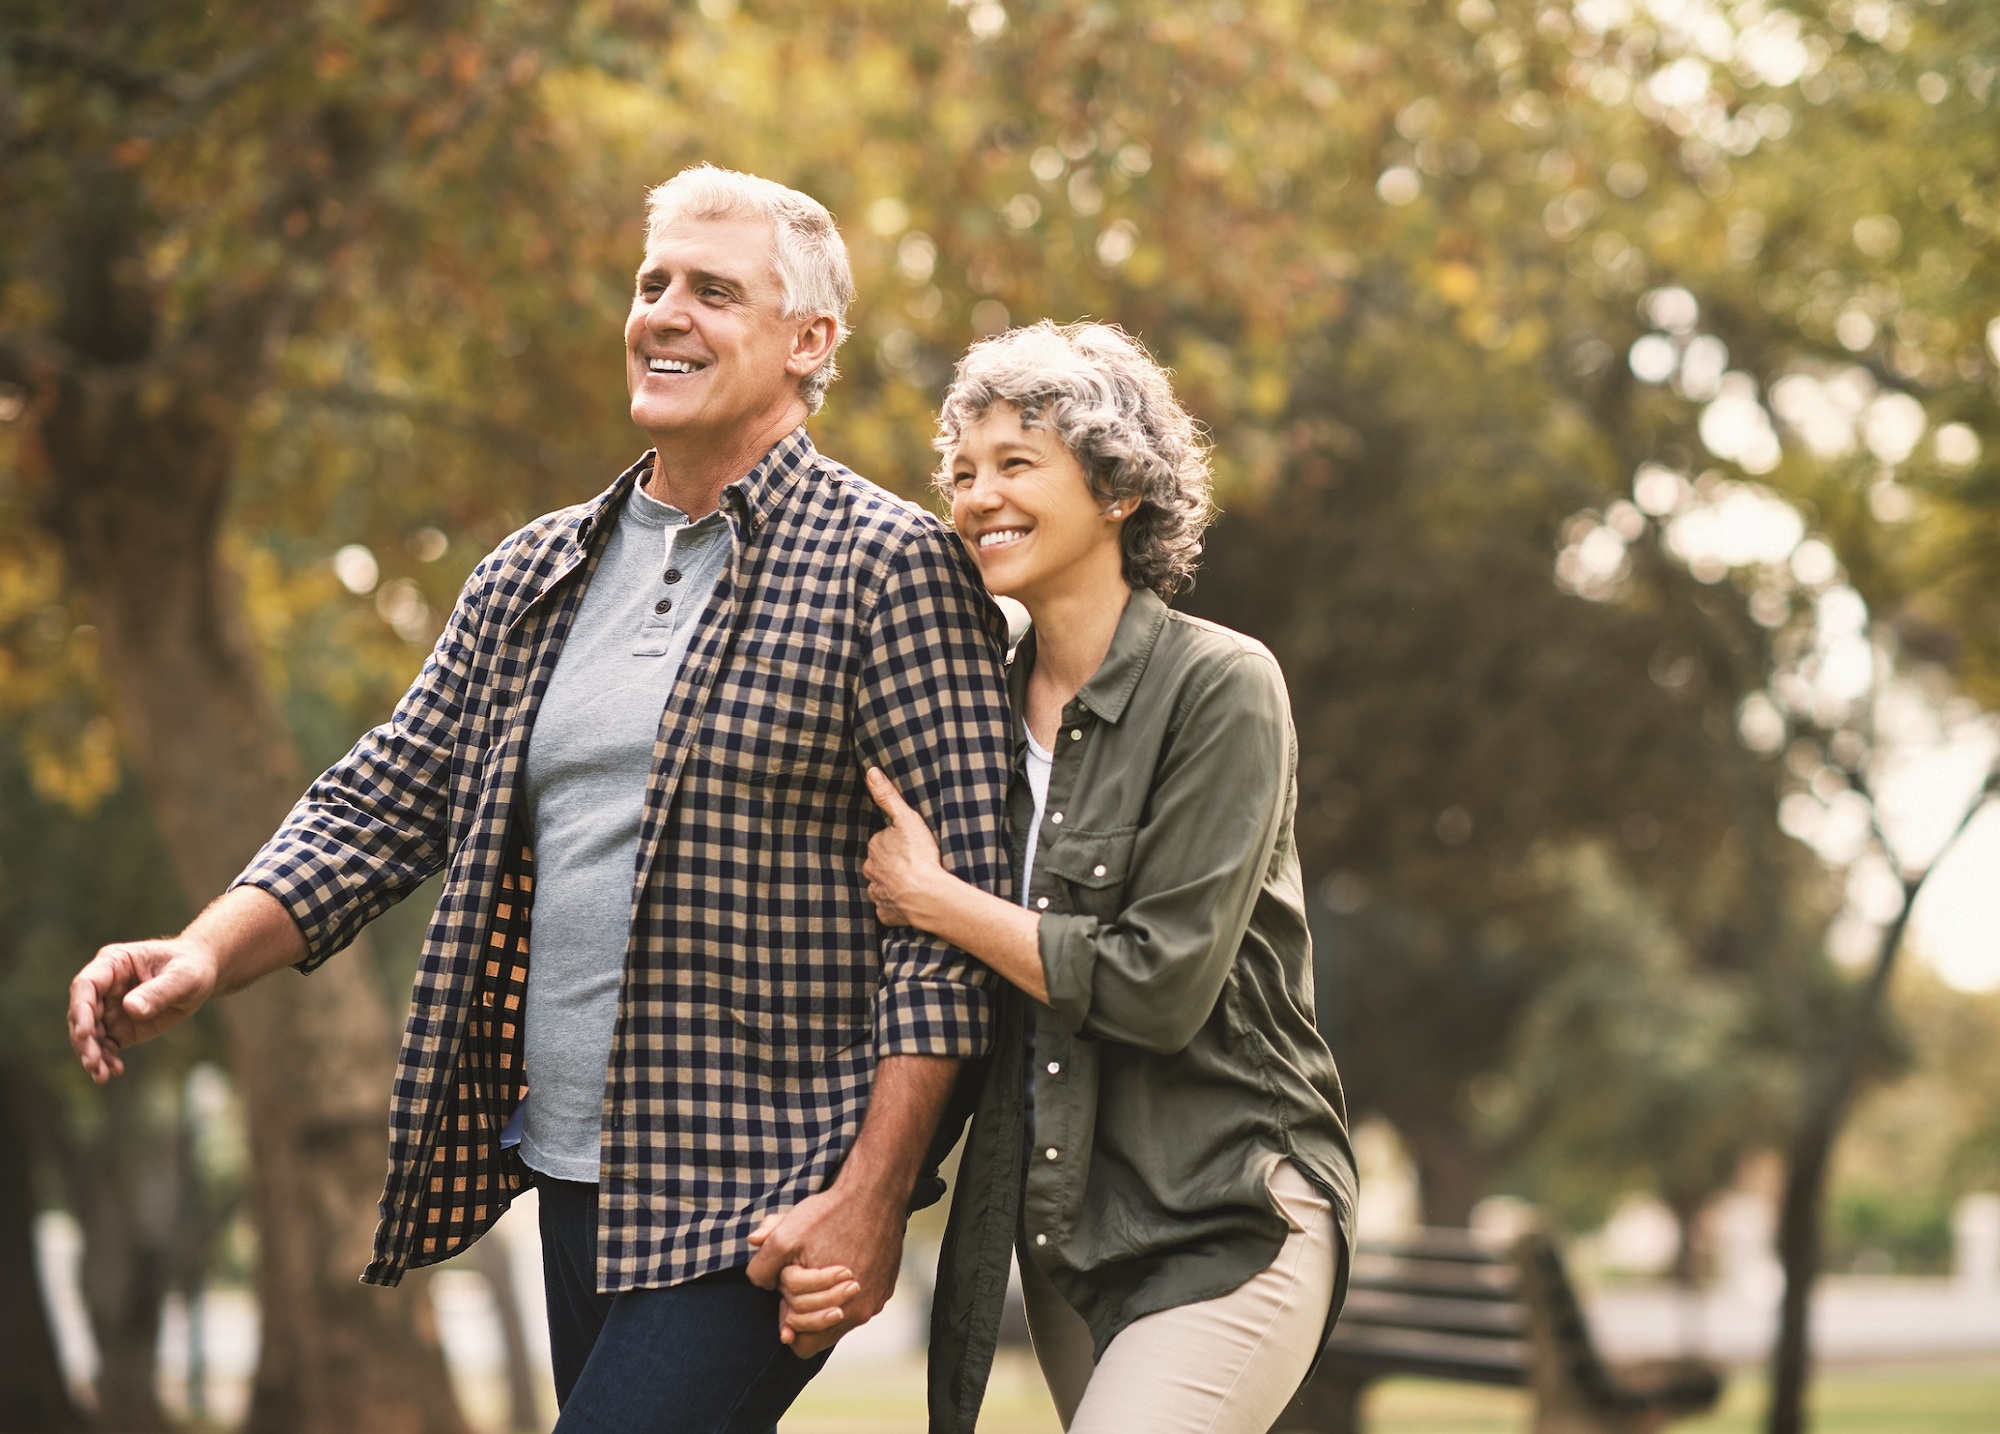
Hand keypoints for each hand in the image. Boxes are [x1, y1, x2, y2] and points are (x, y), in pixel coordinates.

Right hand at [68, 938, 220, 1082]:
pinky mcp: (119, 1027)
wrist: (201, 975)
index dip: (81, 1009)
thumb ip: (158, 991)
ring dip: (92, 1055)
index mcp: (114, 963)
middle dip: (84, 1040)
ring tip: (101, 1076)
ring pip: (90, 1034)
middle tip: (92, 1063)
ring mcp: (109, 1008)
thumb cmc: (190, 966)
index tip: (85, 1033)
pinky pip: (106, 1045)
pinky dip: (106, 1059)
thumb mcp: (182, 976)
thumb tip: (130, 1008)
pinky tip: (114, 1071)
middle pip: (82, 1014)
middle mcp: (105, 987)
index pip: (86, 985)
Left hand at [746, 1180, 907, 1358]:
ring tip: (819, 1274)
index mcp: (833, 1306)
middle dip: (806, 1314)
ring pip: (842, 1319)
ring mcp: (876, 1300)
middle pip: (822, 1335)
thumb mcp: (785, 1235)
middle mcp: (859, 1310)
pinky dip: (846, 1293)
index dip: (787, 1320)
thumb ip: (763, 1266)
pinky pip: (860, 1304)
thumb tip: (760, 1282)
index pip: (802, 1342)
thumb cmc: (829, 1214)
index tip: (785, 1299)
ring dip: (826, 1304)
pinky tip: (841, 1265)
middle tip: (799, 1286)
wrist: (876, 1192)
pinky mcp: (886, 1287)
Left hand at [863, 768, 943, 928]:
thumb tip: (870, 772)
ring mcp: (878, 894)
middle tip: (912, 864)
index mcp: (875, 849)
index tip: (910, 845)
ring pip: (882, 887)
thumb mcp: (906, 819)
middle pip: (879, 865)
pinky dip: (895, 907)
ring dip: (892, 886)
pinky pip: (888, 909)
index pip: (882, 842)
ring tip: (912, 885)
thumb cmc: (919, 855)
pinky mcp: (886, 914)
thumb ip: (888, 796)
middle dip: (891, 865)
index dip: (895, 843)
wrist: (926, 894)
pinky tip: (908, 904)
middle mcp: (871, 872)